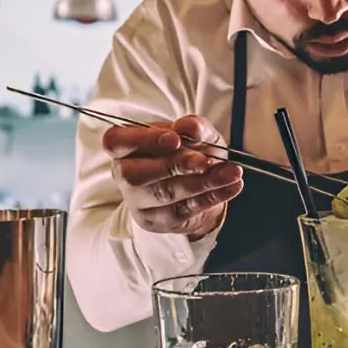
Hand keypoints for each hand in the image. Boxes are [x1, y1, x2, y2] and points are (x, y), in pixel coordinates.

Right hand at [104, 115, 242, 238]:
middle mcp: (124, 175)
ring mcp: (139, 202)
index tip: (174, 139)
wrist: (199, 184)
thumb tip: (189, 127)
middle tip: (204, 160)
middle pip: (136, 174)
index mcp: (125, 147)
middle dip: (174, 166)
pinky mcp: (158, 221)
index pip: (115, 142)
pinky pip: (184, 209)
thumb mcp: (195, 133)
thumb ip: (194, 126)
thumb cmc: (189, 151)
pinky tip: (231, 185)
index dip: (142, 140)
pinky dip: (212, 196)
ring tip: (231, 172)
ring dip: (202, 182)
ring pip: (165, 194)